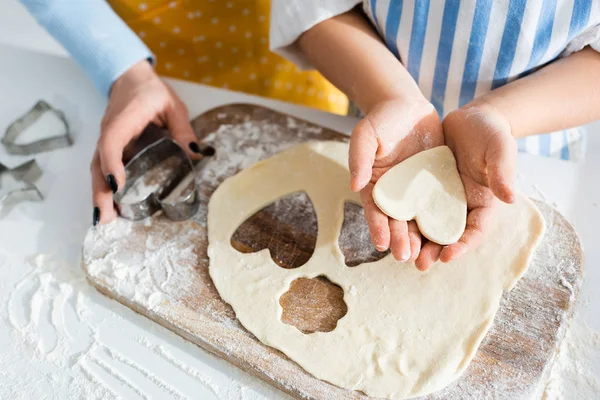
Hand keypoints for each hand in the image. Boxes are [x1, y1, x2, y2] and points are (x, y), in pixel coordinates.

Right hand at [90, 60, 205, 225]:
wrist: (130, 78)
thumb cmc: (150, 91)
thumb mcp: (172, 105)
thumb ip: (183, 128)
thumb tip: (197, 153)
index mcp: (124, 119)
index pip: (111, 142)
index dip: (112, 164)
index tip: (116, 185)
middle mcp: (109, 132)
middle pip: (98, 163)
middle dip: (100, 191)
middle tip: (104, 217)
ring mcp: (107, 140)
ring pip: (97, 169)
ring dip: (99, 194)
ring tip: (103, 219)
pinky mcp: (111, 147)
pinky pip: (103, 168)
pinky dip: (104, 187)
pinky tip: (110, 206)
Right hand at [349, 97, 443, 262]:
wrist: (408, 107)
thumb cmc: (382, 120)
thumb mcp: (365, 134)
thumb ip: (359, 157)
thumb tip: (355, 183)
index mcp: (375, 185)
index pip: (375, 210)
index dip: (377, 227)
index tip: (381, 243)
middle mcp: (395, 193)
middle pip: (396, 221)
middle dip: (399, 240)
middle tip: (404, 257)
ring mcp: (416, 191)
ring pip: (418, 219)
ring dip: (420, 238)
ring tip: (423, 256)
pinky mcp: (435, 185)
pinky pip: (438, 204)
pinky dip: (441, 220)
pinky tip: (447, 235)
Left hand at [416, 103, 516, 269]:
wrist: (470, 118)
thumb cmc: (491, 132)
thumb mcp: (500, 147)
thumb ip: (502, 170)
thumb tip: (509, 197)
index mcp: (483, 201)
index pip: (476, 230)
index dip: (463, 245)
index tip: (448, 256)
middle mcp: (462, 205)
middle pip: (449, 235)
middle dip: (435, 251)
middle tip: (420, 264)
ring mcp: (442, 198)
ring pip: (429, 226)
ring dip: (417, 242)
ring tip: (402, 255)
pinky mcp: (426, 189)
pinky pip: (414, 207)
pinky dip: (405, 220)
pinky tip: (391, 228)